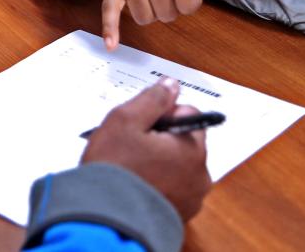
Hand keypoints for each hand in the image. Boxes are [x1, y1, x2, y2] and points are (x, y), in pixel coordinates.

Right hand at [82, 78, 211, 220]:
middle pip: (183, 140)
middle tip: (131, 146)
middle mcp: (200, 174)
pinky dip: (156, 184)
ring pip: (176, 165)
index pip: (188, 112)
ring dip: (158, 162)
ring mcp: (191, 198)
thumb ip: (152, 99)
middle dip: (160, 139)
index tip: (140, 124)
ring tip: (130, 168)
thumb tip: (171, 84)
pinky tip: (135, 185)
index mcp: (191, 148)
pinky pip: (171, 189)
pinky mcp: (179, 215)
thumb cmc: (114, 168)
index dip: (161, 113)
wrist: (104, 220)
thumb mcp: (125, 120)